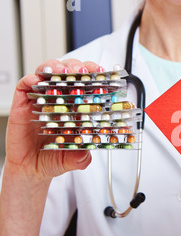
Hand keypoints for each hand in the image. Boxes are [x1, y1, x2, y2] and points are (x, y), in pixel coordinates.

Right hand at [5, 59, 99, 179]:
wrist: (31, 168)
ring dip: (56, 68)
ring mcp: (41, 99)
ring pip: (48, 73)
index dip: (95, 76)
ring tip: (62, 72)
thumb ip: (81, 157)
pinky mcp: (23, 104)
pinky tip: (38, 81)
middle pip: (69, 73)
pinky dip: (31, 79)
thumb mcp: (74, 159)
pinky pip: (25, 86)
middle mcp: (59, 100)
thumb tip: (87, 152)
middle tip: (83, 71)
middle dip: (78, 67)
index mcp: (76, 108)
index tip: (103, 74)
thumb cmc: (54, 158)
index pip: (88, 85)